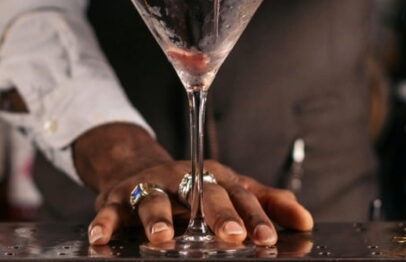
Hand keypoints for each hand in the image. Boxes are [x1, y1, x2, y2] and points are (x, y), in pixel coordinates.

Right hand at [73, 124, 312, 246]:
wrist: (139, 167)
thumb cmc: (192, 187)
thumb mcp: (229, 189)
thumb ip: (265, 202)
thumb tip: (304, 218)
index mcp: (214, 178)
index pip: (239, 195)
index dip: (254, 216)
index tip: (267, 238)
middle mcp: (183, 178)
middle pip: (202, 193)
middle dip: (217, 214)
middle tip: (230, 236)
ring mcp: (150, 186)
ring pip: (154, 199)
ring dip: (158, 218)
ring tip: (162, 238)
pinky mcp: (118, 196)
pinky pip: (111, 210)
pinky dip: (104, 223)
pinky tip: (100, 238)